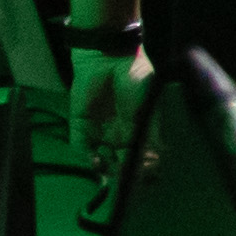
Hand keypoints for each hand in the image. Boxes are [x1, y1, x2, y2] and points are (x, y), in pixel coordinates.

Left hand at [68, 43, 139, 170]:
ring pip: (101, 161)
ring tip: (112, 170)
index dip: (145, 170)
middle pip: (121, 165)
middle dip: (125, 174)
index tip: (148, 175)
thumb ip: (150, 136)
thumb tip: (156, 162)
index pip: (143, 159)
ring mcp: (99, 132)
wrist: (111, 57)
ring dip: (106, 169)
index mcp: (140, 131)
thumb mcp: (149, 109)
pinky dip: (88, 158)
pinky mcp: (80, 126)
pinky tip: (97, 159)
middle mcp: (120, 135)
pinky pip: (81, 148)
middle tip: (128, 179)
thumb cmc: (137, 79)